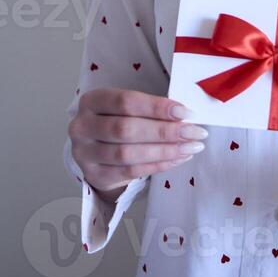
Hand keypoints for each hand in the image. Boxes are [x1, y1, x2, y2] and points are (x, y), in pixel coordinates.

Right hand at [68, 88, 208, 199]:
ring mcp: (85, 154)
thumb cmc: (118, 121)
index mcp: (91, 101)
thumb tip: (185, 115)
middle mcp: (82, 127)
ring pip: (128, 154)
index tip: (184, 111)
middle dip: (165, 131)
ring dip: (166, 151)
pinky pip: (131, 172)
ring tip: (191, 147)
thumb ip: (149, 108)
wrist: (97, 150)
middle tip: (195, 132)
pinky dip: (159, 165)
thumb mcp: (126, 108)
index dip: (156, 107)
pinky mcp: (95, 175)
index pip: (125, 102)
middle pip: (126, 129)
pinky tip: (178, 158)